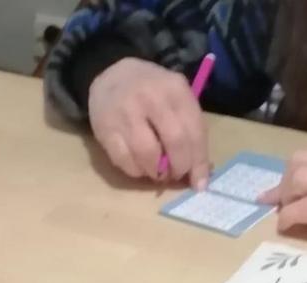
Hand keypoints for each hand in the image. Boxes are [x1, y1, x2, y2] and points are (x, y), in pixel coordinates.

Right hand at [89, 57, 209, 186]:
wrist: (109, 75)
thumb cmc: (151, 91)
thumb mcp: (175, 96)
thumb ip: (189, 127)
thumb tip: (200, 171)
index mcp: (175, 89)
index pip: (194, 131)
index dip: (199, 161)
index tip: (200, 184)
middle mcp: (151, 99)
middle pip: (174, 143)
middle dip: (179, 167)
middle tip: (176, 175)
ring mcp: (126, 114)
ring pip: (148, 156)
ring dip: (156, 172)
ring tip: (158, 171)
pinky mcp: (106, 130)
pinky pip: (125, 161)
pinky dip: (136, 171)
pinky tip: (140, 165)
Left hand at [261, 152, 306, 256]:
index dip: (292, 170)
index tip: (283, 184)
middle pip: (298, 165)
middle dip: (283, 184)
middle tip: (277, 202)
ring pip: (297, 183)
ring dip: (283, 200)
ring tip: (282, 214)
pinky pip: (305, 211)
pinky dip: (288, 218)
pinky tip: (285, 226)